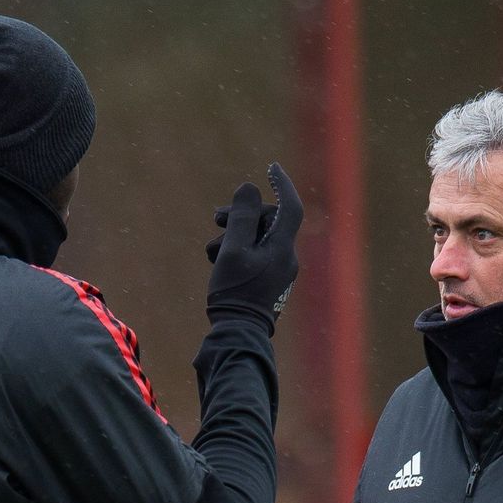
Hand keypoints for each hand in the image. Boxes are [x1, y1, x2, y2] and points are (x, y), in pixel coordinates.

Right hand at [205, 163, 301, 333]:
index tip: (270, 167)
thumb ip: (241, 218)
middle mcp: (286, 258)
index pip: (290, 207)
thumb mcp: (232, 251)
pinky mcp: (269, 282)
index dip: (281, 184)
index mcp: (282, 248)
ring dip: (233, 236)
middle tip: (216, 218)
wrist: (239, 334)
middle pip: (267, 221)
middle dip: (241, 215)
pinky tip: (218, 261)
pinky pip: (255, 255)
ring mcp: (279, 271)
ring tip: (212, 250)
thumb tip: (250, 188)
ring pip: (257, 238)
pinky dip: (237, 252)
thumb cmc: (234, 294)